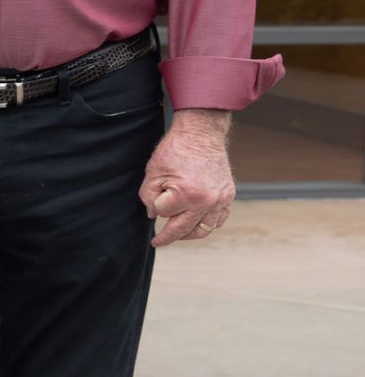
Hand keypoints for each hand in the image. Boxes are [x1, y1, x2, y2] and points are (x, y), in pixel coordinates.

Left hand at [142, 109, 232, 246]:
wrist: (201, 135)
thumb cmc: (174, 151)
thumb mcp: (152, 173)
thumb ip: (148, 197)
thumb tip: (153, 216)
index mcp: (186, 194)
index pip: (163, 213)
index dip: (156, 205)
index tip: (156, 196)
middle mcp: (206, 201)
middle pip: (183, 229)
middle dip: (168, 237)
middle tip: (158, 242)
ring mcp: (220, 199)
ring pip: (204, 229)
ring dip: (189, 234)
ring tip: (178, 234)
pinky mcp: (228, 195)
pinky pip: (219, 219)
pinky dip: (208, 224)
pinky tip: (197, 223)